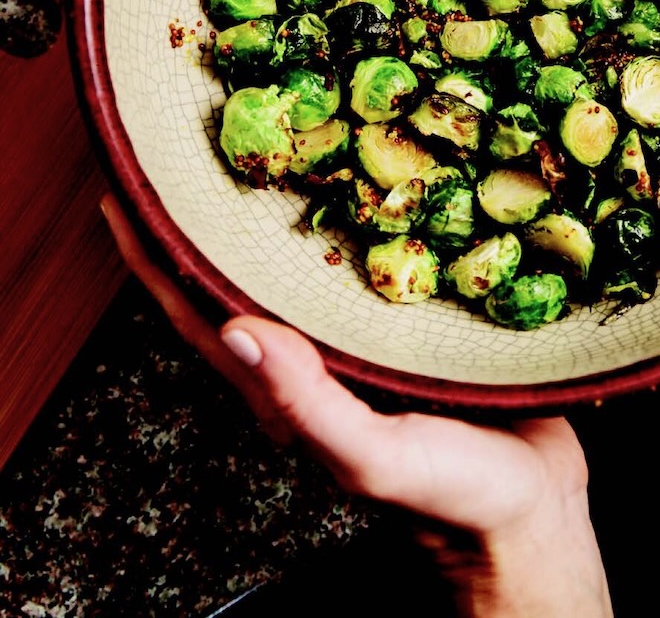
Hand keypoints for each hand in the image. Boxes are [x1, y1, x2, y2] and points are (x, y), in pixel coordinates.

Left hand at [99, 194, 612, 617]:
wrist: (532, 510)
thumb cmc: (451, 496)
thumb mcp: (373, 457)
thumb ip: (306, 402)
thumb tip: (236, 329)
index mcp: (287, 389)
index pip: (200, 318)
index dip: (155, 262)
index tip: (123, 199)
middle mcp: (316, 356)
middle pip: (240, 281)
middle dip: (203, 223)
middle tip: (184, 153)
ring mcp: (362, 339)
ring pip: (299, 267)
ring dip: (269, 215)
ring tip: (260, 151)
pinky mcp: (412, 323)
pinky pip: (366, 263)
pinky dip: (348, 223)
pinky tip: (360, 186)